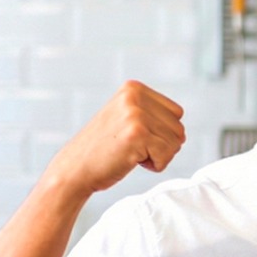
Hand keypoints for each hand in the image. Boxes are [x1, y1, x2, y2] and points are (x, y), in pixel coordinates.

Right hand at [41, 81, 185, 198]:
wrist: (75, 168)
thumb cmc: (104, 148)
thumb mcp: (126, 117)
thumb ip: (151, 112)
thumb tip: (182, 126)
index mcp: (134, 88)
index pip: (177, 113)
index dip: (162, 132)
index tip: (136, 136)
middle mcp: (135, 96)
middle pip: (179, 128)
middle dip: (162, 145)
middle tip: (133, 147)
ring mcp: (136, 113)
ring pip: (176, 142)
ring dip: (158, 155)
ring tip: (131, 152)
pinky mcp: (137, 133)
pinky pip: (167, 155)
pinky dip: (155, 165)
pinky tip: (132, 160)